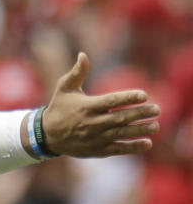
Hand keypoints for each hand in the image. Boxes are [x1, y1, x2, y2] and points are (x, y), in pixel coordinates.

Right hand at [43, 53, 159, 157]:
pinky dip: (133, 147)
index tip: (144, 95)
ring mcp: (95, 137)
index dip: (128, 98)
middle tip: (157, 109)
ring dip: (140, 130)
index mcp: (86, 106)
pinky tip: (147, 143)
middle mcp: (92, 122)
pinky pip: (118, 149)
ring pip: (122, 134)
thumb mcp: (64, 88)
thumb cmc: (59, 107)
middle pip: (121, 118)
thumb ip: (77, 72)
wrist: (47, 135)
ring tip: (155, 125)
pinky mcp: (97, 149)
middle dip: (140, 113)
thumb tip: (83, 54)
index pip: (111, 101)